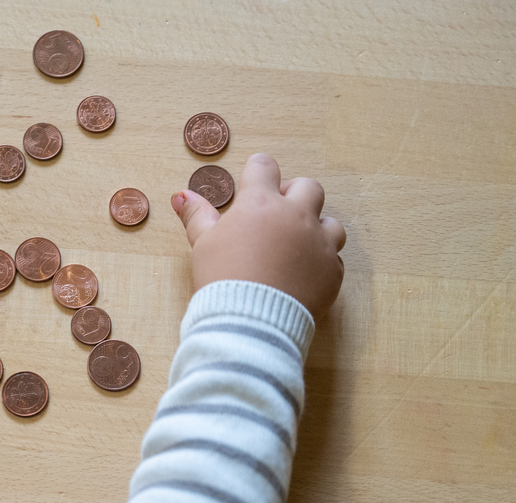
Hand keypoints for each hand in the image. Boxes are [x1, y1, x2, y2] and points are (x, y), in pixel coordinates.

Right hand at [171, 153, 345, 317]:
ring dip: (316, 230)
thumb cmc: (222, 279)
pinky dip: (321, 264)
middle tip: (276, 217)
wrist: (249, 322)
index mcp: (262, 203)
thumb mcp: (203, 244)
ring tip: (296, 248)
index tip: (253, 184)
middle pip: (308, 187)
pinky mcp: (331, 272)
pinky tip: (302, 276)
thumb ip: (197, 215)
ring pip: (331, 223)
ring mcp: (319, 243)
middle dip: (294, 196)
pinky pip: (334, 260)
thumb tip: (181, 195)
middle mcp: (296, 216)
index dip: (257, 172)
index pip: (264, 166)